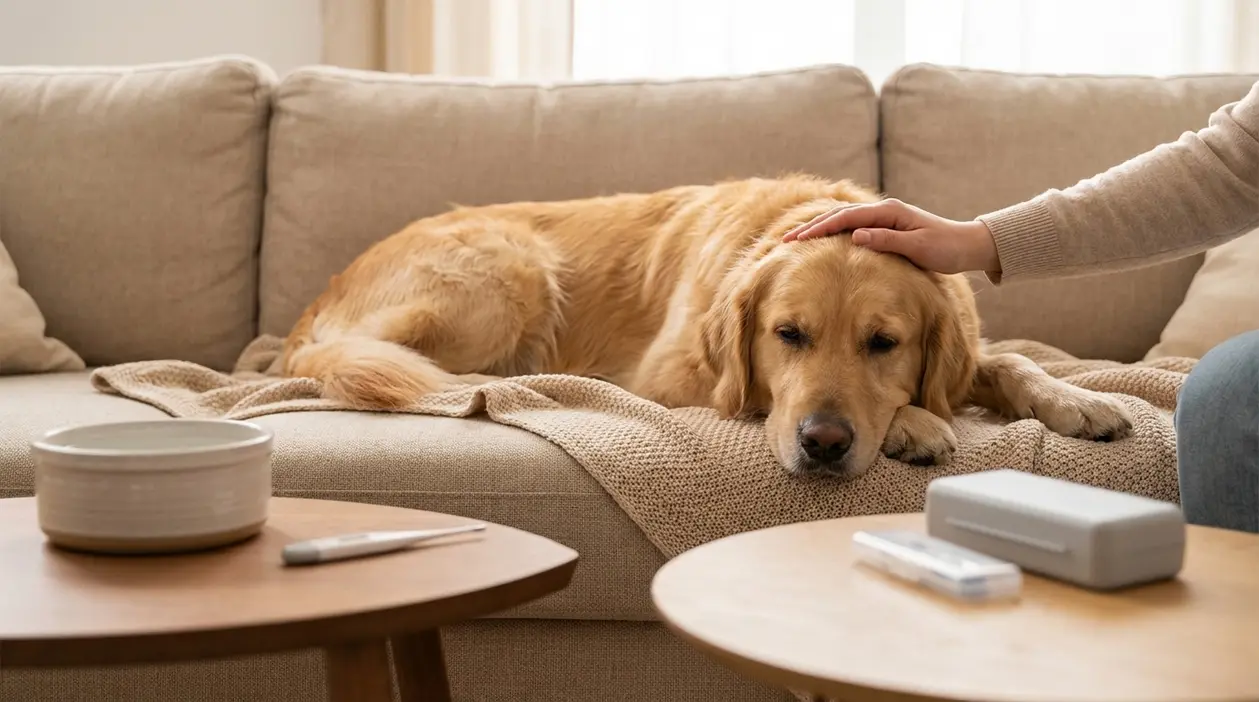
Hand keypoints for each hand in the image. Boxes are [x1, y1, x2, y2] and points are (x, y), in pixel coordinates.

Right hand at [781, 198, 1000, 274]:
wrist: (967, 245)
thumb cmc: (945, 248)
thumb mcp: (917, 247)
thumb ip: (886, 240)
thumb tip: (855, 236)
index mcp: (889, 212)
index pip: (846, 218)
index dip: (820, 228)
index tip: (797, 239)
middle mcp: (884, 210)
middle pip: (840, 215)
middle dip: (812, 227)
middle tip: (786, 239)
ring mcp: (885, 217)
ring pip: (845, 219)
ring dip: (821, 227)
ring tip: (798, 238)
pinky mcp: (887, 226)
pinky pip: (854, 225)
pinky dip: (835, 230)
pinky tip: (824, 238)